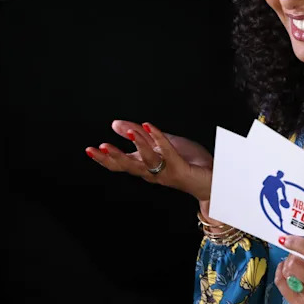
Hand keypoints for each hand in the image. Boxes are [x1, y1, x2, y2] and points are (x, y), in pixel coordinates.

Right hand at [85, 120, 213, 202]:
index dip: (104, 158)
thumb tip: (115, 123)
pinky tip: (148, 126)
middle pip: (129, 167)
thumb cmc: (188, 161)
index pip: (121, 164)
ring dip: (136, 146)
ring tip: (126, 133)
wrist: (214, 180)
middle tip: (97, 149)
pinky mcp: (180, 168)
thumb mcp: (161, 143)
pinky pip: (167, 152)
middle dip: (112, 158)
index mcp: (146, 167)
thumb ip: (139, 135)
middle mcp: (153, 173)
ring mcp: (166, 173)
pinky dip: (157, 138)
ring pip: (147, 161)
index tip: (88, 150)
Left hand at [275, 236, 303, 303]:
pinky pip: (282, 286)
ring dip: (288, 266)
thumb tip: (300, 242)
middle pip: (295, 264)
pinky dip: (281, 275)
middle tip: (296, 255)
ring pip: (287, 275)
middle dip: (292, 256)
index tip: (289, 239)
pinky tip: (285, 272)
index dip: (298, 243)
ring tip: (293, 265)